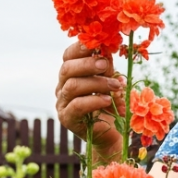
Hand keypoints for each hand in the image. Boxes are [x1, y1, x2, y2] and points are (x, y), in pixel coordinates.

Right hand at [55, 42, 125, 158]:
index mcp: (72, 74)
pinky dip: (94, 100)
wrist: (112, 133)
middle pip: (67, 69)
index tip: (97, 44)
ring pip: (73, 86)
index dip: (80, 48)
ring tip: (115, 86)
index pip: (69, 56)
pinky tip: (108, 100)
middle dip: (88, 64)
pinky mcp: (67, 118)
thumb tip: (107, 52)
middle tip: (106, 65)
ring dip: (97, 83)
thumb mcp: (111, 83)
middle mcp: (63, 86)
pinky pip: (77, 105)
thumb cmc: (112, 105)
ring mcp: (62, 102)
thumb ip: (107, 69)